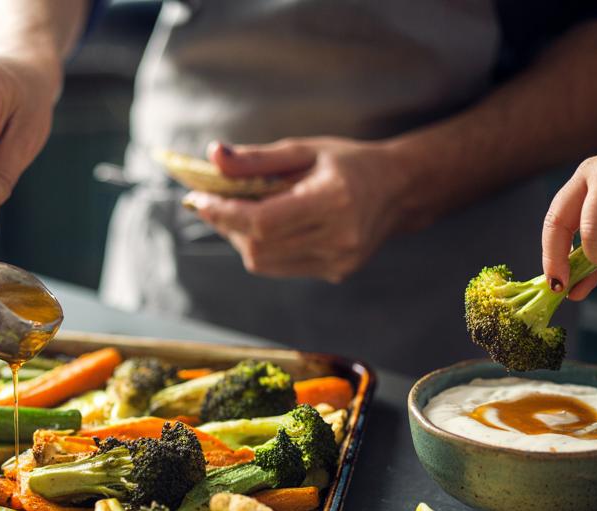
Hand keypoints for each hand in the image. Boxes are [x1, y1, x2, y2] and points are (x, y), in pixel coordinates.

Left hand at [184, 138, 408, 282]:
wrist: (397, 190)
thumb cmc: (348, 163)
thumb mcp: (304, 150)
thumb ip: (256, 159)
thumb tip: (212, 157)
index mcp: (333, 201)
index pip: (263, 221)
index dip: (224, 214)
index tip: (199, 199)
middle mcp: (338, 238)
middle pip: (259, 247)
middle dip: (227, 225)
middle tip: (213, 202)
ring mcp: (338, 261)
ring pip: (264, 262)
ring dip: (241, 239)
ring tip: (240, 213)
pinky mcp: (335, 273)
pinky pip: (281, 267)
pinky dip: (263, 248)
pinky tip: (267, 227)